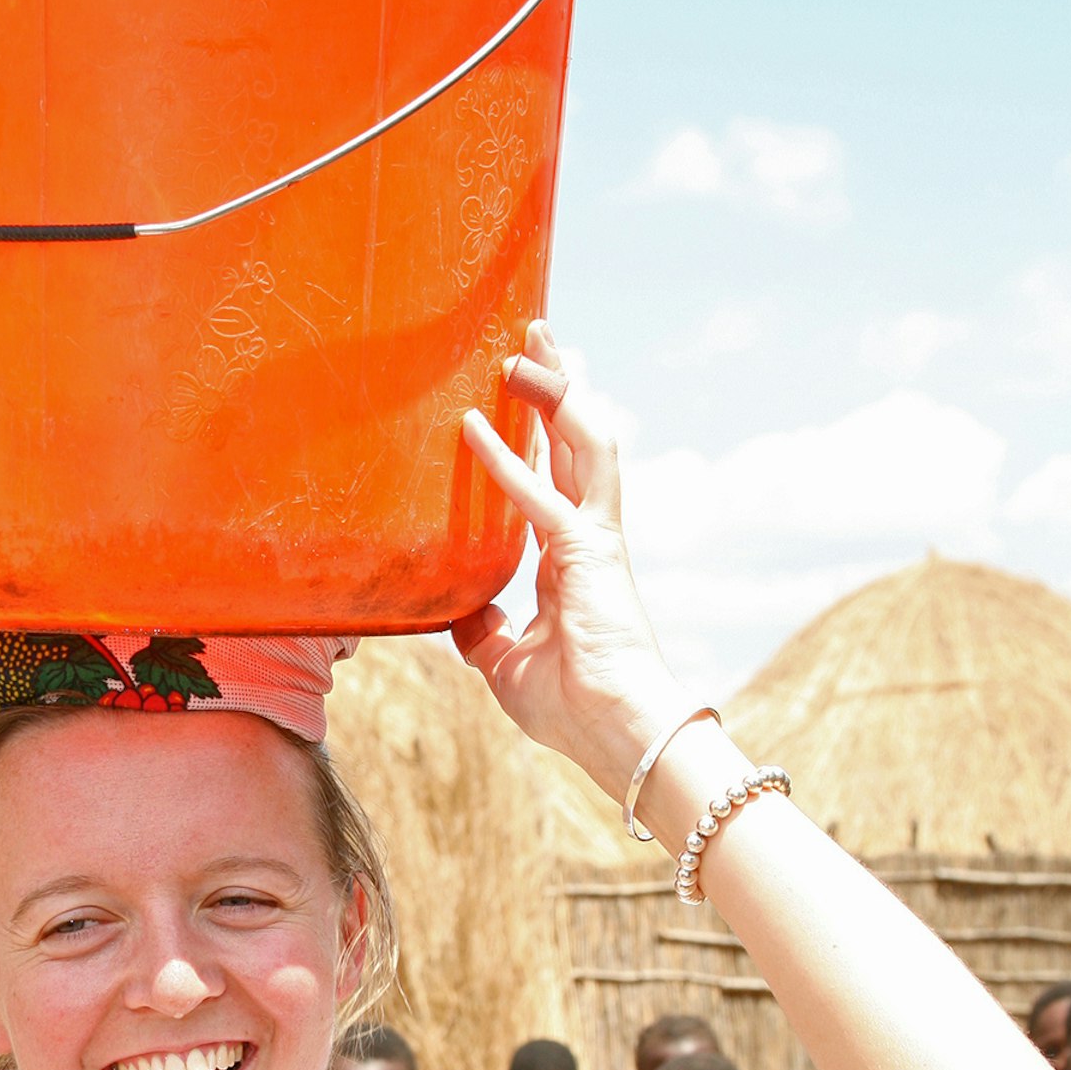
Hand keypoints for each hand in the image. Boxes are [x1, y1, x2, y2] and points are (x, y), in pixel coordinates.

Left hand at [453, 322, 690, 801]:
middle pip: (575, 439)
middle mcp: (589, 535)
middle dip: (556, 384)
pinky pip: (541, 494)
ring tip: (524, 347)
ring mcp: (594, 538)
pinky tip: (474, 426)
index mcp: (573, 556)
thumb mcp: (504, 661)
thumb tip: (455, 612)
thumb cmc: (572, 707)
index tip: (523, 390)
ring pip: (580, 442)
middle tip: (533, 334)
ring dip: (552, 392)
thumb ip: (483, 630)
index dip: (542, 430)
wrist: (616, 735)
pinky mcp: (586, 553)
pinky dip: (506, 459)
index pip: (559, 474)